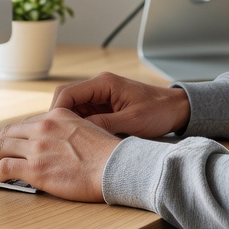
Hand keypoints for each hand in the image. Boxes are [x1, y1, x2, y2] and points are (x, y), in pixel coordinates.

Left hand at [0, 108, 118, 201]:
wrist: (114, 166)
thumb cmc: (108, 153)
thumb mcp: (89, 128)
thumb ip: (70, 131)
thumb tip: (62, 143)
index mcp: (59, 115)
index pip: (29, 122)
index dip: (20, 135)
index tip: (18, 145)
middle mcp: (45, 127)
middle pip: (10, 131)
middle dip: (2, 144)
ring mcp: (38, 147)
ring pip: (2, 146)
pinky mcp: (34, 168)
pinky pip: (4, 167)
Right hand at [51, 71, 190, 138]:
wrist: (176, 109)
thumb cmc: (158, 111)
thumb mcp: (132, 121)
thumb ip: (105, 125)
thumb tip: (78, 133)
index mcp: (104, 83)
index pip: (67, 93)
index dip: (56, 112)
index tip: (52, 132)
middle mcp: (99, 87)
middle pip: (66, 99)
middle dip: (57, 119)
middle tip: (54, 141)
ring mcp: (101, 97)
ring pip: (73, 109)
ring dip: (67, 125)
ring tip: (62, 145)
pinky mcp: (104, 108)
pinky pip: (84, 116)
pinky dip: (78, 128)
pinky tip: (77, 143)